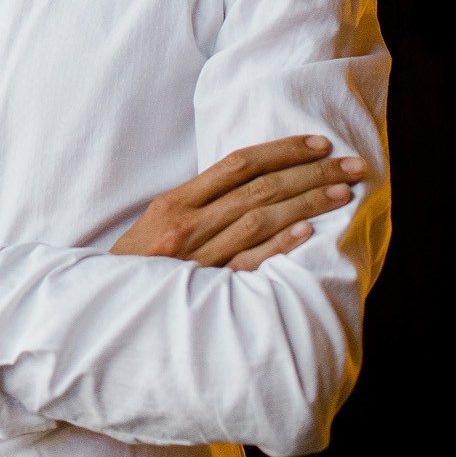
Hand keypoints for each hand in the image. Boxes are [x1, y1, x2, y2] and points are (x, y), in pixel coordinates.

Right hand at [112, 135, 364, 270]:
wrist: (102, 312)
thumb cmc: (135, 268)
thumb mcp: (156, 226)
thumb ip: (197, 206)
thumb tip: (250, 188)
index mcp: (175, 204)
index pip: (238, 164)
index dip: (282, 150)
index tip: (319, 144)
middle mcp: (188, 225)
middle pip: (259, 188)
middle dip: (311, 173)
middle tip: (352, 165)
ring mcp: (199, 258)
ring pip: (260, 220)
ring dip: (307, 203)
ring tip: (343, 192)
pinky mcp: (207, 291)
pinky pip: (250, 264)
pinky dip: (280, 246)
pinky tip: (310, 231)